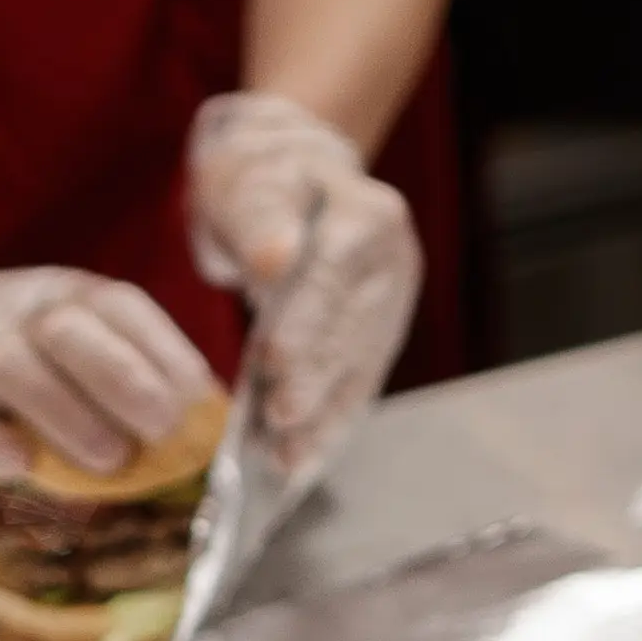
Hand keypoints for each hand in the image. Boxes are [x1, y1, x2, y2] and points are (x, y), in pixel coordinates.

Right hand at [0, 265, 218, 482]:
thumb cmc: (20, 356)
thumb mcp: (74, 341)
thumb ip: (130, 371)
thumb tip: (209, 425)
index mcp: (66, 295)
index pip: (121, 307)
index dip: (166, 353)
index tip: (200, 405)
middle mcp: (18, 315)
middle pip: (67, 328)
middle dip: (123, 378)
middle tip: (161, 430)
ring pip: (10, 366)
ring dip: (66, 414)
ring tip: (108, 461)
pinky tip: (18, 464)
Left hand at [186, 90, 422, 471]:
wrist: (290, 183)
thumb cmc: (260, 179)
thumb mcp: (249, 182)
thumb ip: (261, 219)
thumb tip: (276, 259)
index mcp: (368, 215)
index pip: (334, 275)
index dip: (306, 322)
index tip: (273, 361)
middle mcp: (393, 261)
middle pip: (351, 330)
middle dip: (314, 380)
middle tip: (279, 420)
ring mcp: (391, 304)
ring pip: (358, 369)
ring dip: (322, 418)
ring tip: (285, 459)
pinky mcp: (379, 339)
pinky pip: (355, 388)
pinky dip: (328, 427)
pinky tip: (301, 461)